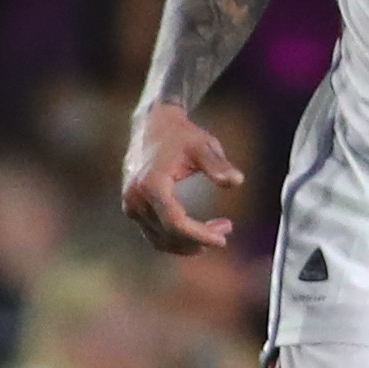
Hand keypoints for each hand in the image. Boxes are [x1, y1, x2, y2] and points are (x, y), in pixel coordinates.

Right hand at [121, 100, 242, 253]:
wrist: (152, 124)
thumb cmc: (181, 134)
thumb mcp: (203, 146)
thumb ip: (218, 165)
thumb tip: (237, 181)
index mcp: (152, 184)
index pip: (176, 223)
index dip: (200, 235)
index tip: (224, 238)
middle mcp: (136, 198)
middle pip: (170, 235)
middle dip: (200, 239)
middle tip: (227, 228)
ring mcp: (131, 205)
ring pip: (161, 240)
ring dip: (189, 243)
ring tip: (217, 229)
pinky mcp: (131, 208)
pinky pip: (154, 235)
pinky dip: (176, 239)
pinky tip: (198, 231)